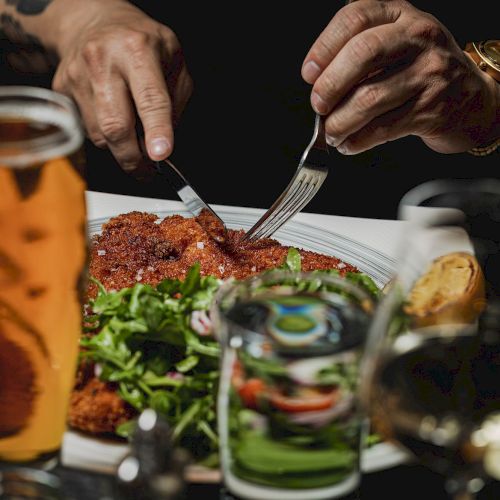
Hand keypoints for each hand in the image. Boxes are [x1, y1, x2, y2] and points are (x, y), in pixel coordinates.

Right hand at [52, 0, 191, 171]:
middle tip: (146, 172)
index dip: (157, 130)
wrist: (93, 21)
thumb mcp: (174, 61)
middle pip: (115, 126)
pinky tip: (111, 115)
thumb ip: (175, 101)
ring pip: (99, 135)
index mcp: (138, 49)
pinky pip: (85, 129)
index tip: (160, 155)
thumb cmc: (142, 44)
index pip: (150, 99)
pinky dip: (103, 134)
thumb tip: (162, 144)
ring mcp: (77, 75)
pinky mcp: (60, 88)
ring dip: (119, 146)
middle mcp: (103, 60)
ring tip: (132, 133)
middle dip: (133, 158)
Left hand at [302, 0, 498, 153]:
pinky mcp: (431, 109)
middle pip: (363, 54)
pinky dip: (358, 140)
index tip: (309, 73)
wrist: (470, 98)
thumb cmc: (422, 70)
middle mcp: (418, 38)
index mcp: (401, 15)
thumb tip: (319, 83)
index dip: (324, 47)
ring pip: (370, 97)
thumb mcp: (397, 43)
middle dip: (330, 85)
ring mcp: (429, 73)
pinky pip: (383, 128)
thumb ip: (360, 50)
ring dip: (340, 122)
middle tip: (318, 105)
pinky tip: (349, 143)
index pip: (355, 19)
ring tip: (331, 132)